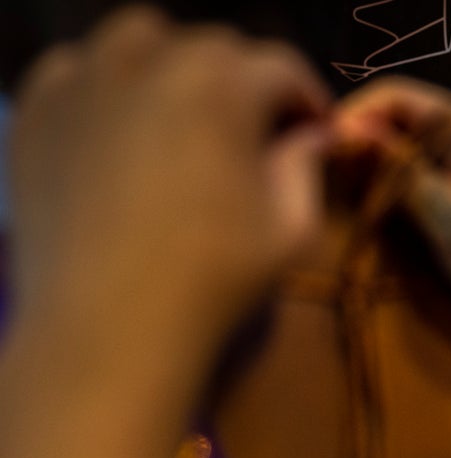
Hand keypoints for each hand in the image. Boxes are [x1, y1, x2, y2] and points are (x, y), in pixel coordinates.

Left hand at [7, 6, 331, 358]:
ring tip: (185, 114)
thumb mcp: (290, 231)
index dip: (308, 96)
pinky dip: (105, 83)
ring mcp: (84, 83)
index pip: (279, 67)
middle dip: (245, 81)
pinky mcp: (38, 113)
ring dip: (174, 65)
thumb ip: (306, 168)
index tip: (317, 130)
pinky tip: (121, 126)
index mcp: (223, 89)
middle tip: (257, 131)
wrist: (108, 330)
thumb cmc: (214, 283)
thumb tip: (313, 134)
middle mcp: (151, 64)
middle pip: (213, 46)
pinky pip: (76, 69)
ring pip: (140, 40)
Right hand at [333, 76, 450, 314]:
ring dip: (373, 155)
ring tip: (342, 183)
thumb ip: (401, 171)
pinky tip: (373, 196)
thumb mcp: (447, 216)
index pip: (398, 95)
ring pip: (404, 136)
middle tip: (324, 169)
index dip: (355, 115)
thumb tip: (350, 132)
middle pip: (399, 111)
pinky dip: (392, 173)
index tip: (321, 148)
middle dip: (360, 134)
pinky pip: (417, 159)